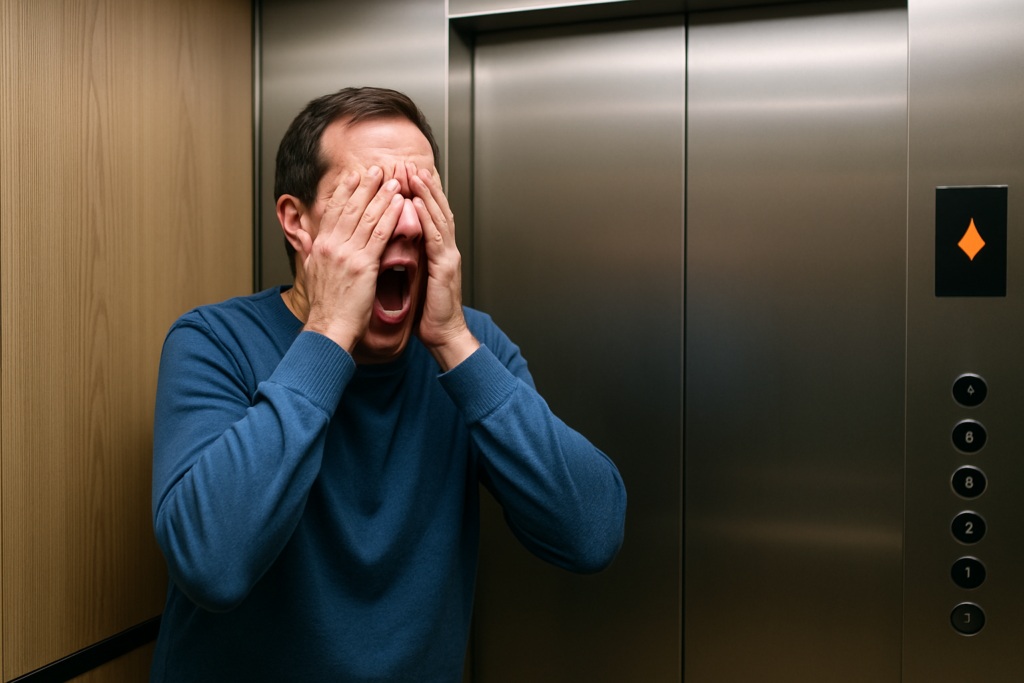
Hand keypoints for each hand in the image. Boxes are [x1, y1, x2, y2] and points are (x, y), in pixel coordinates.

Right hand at [300, 166, 404, 352]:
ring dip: (382, 196)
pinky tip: (399, 205)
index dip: (345, 191)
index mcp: (320, 247)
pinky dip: (390, 216)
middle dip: (365, 186)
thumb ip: (311, 253)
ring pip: (366, 217)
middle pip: (350, 208)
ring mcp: (346, 254)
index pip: (332, 211)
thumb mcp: (312, 273)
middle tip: (377, 169)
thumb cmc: (326, 307)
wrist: (329, 328)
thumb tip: (308, 241)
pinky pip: (379, 234)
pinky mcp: (363, 265)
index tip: (354, 176)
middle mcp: (331, 246)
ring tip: (394, 181)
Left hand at [408, 163, 479, 370]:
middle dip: (424, 186)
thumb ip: (408, 258)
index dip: (419, 194)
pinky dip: (427, 218)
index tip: (406, 175)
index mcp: (437, 252)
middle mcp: (445, 249)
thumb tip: (392, 245)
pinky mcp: (445, 267)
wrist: (443, 334)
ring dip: (427, 194)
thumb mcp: (414, 279)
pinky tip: (418, 204)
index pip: (428, 216)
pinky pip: (435, 237)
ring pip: (438, 217)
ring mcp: (448, 256)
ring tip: (416, 174)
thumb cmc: (427, 312)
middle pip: (436, 210)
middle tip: (410, 164)